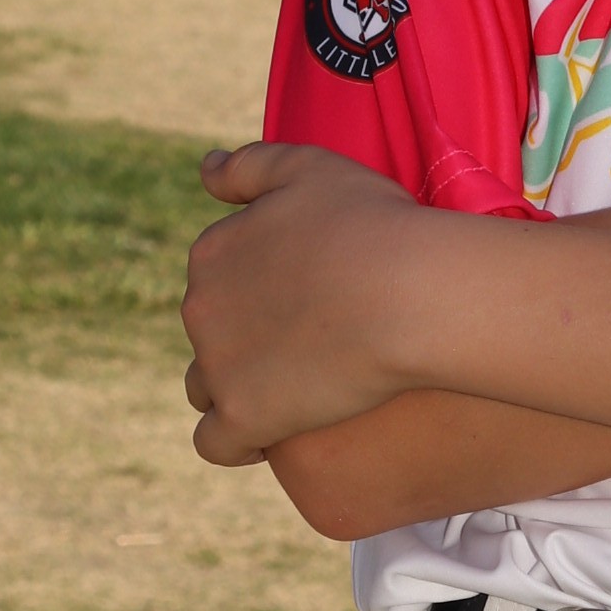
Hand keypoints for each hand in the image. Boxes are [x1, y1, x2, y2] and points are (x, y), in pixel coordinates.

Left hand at [182, 141, 435, 466]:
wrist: (409, 292)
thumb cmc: (373, 224)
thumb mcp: (310, 167)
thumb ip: (251, 166)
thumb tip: (204, 170)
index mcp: (214, 250)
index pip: (217, 280)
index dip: (260, 292)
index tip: (307, 300)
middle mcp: (201, 308)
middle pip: (210, 333)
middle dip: (248, 340)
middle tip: (314, 344)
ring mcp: (218, 366)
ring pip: (205, 388)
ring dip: (236, 391)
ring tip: (293, 392)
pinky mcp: (244, 418)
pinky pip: (216, 444)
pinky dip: (239, 442)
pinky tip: (275, 437)